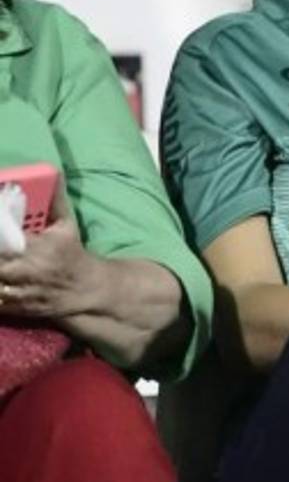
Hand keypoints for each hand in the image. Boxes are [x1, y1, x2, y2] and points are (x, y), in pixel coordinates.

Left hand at [0, 180, 101, 319]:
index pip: (5, 238)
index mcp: (40, 247)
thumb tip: (54, 173)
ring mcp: (21, 292)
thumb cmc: (73, 254)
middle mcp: (29, 270)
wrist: (88, 290)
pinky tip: (0, 281)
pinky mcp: (16, 308)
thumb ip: (55, 200)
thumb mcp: (68, 225)